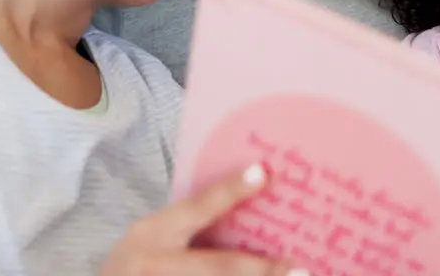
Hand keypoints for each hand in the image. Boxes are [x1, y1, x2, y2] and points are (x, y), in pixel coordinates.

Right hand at [101, 164, 306, 275]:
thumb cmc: (139, 264)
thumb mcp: (155, 237)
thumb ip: (191, 226)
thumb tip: (252, 210)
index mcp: (154, 234)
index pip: (198, 207)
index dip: (230, 191)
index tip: (264, 174)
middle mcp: (155, 265)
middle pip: (217, 268)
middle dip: (260, 271)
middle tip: (299, 270)